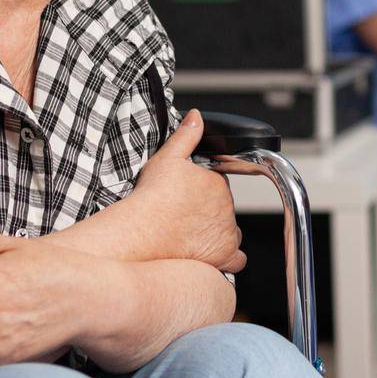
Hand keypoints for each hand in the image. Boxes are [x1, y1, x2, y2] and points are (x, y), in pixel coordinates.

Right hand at [130, 108, 245, 271]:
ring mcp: (226, 234)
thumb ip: (186, 136)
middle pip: (225, 209)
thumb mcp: (167, 158)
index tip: (188, 196)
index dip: (203, 190)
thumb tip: (196, 117)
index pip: (219, 185)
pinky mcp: (222, 257)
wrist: (140, 233)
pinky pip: (236, 259)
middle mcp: (227, 209)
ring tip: (193, 235)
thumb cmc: (150, 199)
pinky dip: (228, 258)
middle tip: (185, 216)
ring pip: (230, 232)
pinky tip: (211, 254)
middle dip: (210, 211)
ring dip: (218, 232)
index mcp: (218, 183)